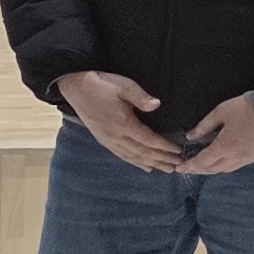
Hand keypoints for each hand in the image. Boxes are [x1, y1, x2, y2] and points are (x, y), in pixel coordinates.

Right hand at [60, 69, 183, 169]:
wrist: (75, 87)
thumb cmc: (101, 84)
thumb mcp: (123, 85)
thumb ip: (141, 97)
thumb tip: (157, 105)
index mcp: (122, 124)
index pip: (148, 140)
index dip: (164, 147)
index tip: (178, 151)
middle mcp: (115, 136)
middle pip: (142, 152)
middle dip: (161, 159)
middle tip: (178, 164)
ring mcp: (108, 140)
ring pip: (133, 157)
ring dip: (151, 164)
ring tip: (166, 169)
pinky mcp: (104, 140)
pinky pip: (122, 155)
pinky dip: (136, 162)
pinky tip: (145, 167)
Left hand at [172, 96, 253, 178]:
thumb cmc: (248, 108)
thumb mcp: (221, 112)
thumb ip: (204, 126)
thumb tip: (191, 136)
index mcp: (223, 146)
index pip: (201, 162)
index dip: (189, 167)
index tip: (179, 169)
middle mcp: (234, 157)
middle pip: (212, 170)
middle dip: (198, 170)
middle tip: (189, 168)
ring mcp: (247, 158)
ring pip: (225, 170)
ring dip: (212, 170)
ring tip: (205, 166)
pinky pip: (237, 165)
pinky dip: (226, 166)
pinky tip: (224, 160)